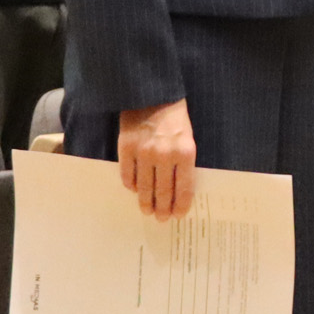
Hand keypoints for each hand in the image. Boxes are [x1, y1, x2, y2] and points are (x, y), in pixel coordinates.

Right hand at [117, 98, 195, 217]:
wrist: (152, 94)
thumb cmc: (174, 118)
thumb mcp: (187, 138)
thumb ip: (183, 162)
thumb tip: (178, 190)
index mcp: (185, 152)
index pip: (184, 188)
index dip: (181, 204)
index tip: (178, 214)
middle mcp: (165, 155)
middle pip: (163, 191)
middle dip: (163, 208)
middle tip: (161, 218)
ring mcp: (143, 152)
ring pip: (144, 187)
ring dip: (146, 202)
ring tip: (147, 210)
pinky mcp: (126, 148)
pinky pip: (128, 175)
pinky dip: (131, 185)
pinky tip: (135, 190)